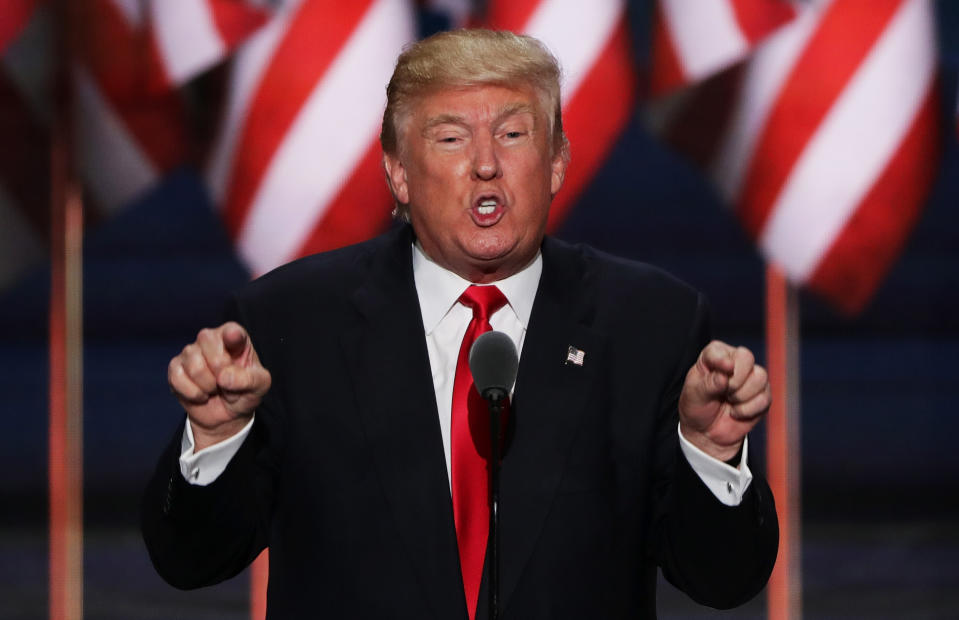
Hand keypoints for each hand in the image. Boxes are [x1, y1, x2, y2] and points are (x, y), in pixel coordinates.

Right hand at [167, 322, 271, 450]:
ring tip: (214, 389)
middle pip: (207, 342)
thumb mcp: (259, 387)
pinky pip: (178, 377)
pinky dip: (193, 393)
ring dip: (207, 385)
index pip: (232, 330)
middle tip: (226, 382)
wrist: (226, 414)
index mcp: (235, 337)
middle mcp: (211, 339)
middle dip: (219, 369)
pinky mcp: (176, 367)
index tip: (233, 336)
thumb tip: (225, 376)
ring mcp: (191, 352)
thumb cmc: (245, 392)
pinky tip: (201, 395)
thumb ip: (250, 379)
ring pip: (193, 364)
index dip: (231, 334)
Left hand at [678, 340, 770, 460]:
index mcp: (713, 356)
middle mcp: (734, 362)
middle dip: (735, 380)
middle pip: (746, 357)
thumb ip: (708, 384)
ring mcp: (751, 377)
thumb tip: (724, 376)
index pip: (719, 350)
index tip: (725, 369)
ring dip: (742, 395)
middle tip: (724, 392)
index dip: (722, 360)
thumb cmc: (697, 407)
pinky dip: (748, 410)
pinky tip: (736, 412)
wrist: (707, 432)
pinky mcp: (762, 394)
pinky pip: (764, 398)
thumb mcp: (694, 395)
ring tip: (729, 402)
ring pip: (760, 376)